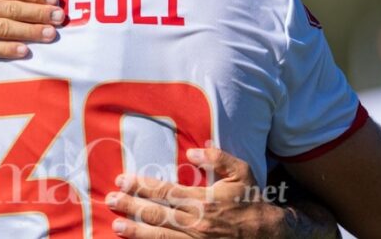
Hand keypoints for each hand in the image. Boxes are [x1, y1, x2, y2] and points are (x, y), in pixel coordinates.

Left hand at [106, 147, 294, 238]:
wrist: (271, 235)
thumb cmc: (253, 201)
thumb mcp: (242, 172)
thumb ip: (218, 158)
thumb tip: (193, 151)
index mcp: (204, 201)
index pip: (165, 191)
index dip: (141, 186)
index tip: (122, 180)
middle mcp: (197, 223)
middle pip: (156, 214)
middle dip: (130, 207)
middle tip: (110, 200)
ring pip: (160, 236)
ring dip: (136, 231)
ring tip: (116, 226)